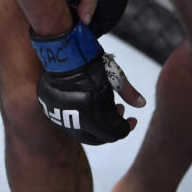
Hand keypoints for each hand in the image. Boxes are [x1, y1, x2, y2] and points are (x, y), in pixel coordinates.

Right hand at [31, 21, 144, 144]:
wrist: (63, 54)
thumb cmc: (91, 64)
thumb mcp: (114, 78)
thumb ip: (129, 93)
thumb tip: (142, 104)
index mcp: (94, 118)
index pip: (114, 134)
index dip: (126, 128)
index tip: (132, 120)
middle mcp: (75, 123)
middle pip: (97, 138)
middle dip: (110, 129)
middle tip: (119, 113)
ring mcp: (60, 118)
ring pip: (80, 131)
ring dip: (94, 124)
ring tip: (103, 106)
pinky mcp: (49, 110)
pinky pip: (66, 121)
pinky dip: (78, 117)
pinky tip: (85, 104)